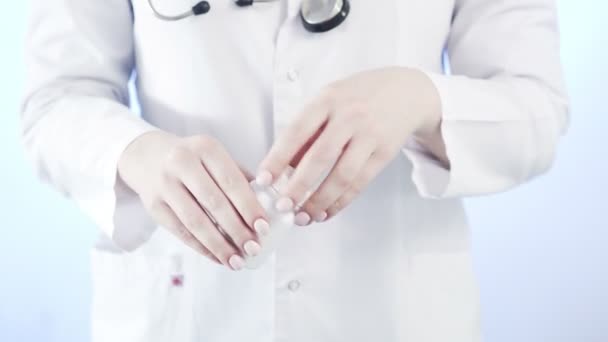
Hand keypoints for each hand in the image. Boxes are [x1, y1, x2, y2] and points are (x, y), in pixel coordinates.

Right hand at [118, 131, 269, 269]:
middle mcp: (182, 163)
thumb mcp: (215, 157)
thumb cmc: (194, 160)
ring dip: (219, 246)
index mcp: (205, 148)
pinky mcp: (153, 205)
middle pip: (214, 203)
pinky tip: (218, 257)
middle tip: (254, 249)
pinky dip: (202, 248)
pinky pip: (181, 232)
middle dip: (237, 230)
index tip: (264, 228)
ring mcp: (164, 184)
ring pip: (195, 222)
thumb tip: (269, 208)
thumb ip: (240, 178)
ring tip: (237, 261)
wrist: (147, 156)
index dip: (249, 207)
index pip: (231, 182)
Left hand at [257, 67, 444, 224]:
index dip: (278, 158)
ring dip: (319, 201)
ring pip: (341, 176)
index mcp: (327, 100)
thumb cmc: (359, 96)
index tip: (264, 179)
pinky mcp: (384, 153)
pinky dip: (341, 202)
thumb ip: (308, 129)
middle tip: (282, 206)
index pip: (297, 131)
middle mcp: (349, 116)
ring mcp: (369, 135)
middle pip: (320, 157)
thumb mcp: (329, 99)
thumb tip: (283, 167)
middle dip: (298, 186)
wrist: (407, 92)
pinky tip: (326, 212)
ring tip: (302, 217)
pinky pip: (360, 183)